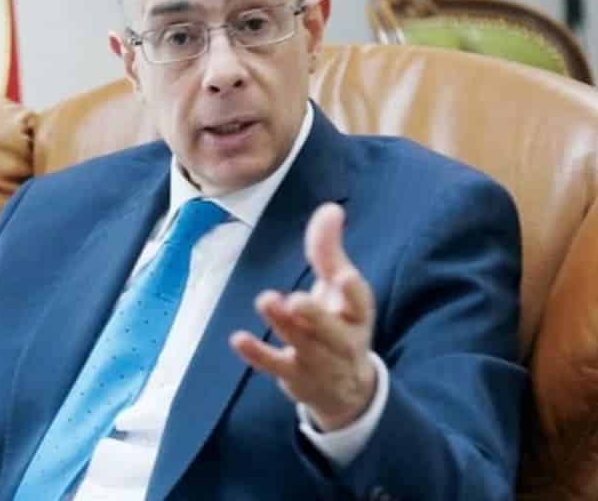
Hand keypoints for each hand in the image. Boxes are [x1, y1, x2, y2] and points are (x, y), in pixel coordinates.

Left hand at [229, 203, 376, 430]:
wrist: (346, 389)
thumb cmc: (339, 323)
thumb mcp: (338, 287)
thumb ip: (329, 249)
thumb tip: (331, 208)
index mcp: (356, 314)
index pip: (359, 302)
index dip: (351, 290)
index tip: (343, 276)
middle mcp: (341, 339)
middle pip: (330, 330)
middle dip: (315, 317)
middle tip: (296, 300)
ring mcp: (318, 361)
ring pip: (301, 344)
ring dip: (283, 324)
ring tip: (266, 300)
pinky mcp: (294, 375)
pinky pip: (275, 365)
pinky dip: (257, 353)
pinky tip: (239, 339)